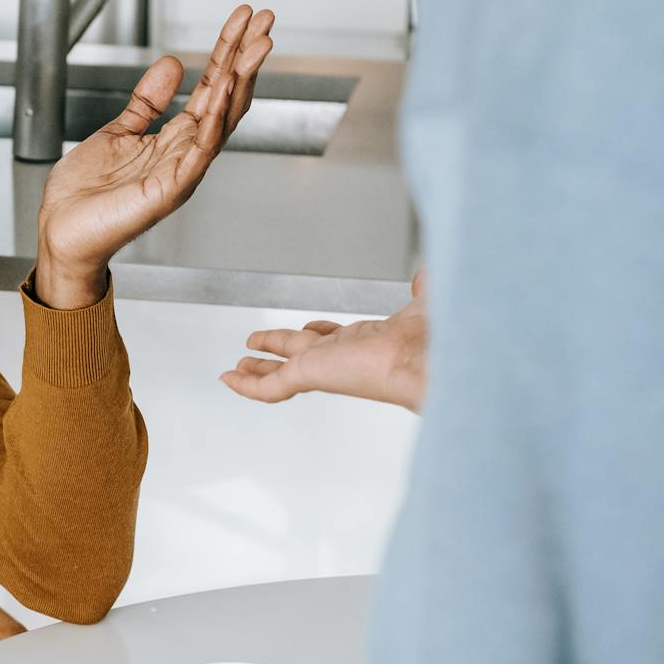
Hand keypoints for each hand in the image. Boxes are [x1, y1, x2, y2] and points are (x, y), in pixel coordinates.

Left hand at [33, 5, 275, 308]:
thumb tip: (172, 65)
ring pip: (221, 120)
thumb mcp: (118, 131)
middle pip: (226, 98)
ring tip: (256, 45)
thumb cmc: (85, 196)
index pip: (211, 88)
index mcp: (174, 141)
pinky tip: (225, 88)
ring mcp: (181, 172)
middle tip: (266, 20)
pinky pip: (199, 150)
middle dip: (246, 57)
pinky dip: (214, 118)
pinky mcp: (169, 189)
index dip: (227, 52)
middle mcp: (185, 155)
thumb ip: (147, 102)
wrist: (60, 234)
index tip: (243, 19)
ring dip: (241, 79)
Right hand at [222, 271, 427, 412]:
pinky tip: (231, 379)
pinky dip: (248, 385)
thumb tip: (425, 277)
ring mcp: (324, 370)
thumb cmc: (432, 339)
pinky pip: (271, 386)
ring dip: (258, 369)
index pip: (336, 339)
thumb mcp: (426, 302)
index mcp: (368, 341)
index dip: (320, 333)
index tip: (311, 328)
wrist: (429, 363)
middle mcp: (343, 357)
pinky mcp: (309, 377)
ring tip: (237, 368)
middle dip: (277, 351)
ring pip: (281, 373)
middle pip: (300, 355)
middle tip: (256, 350)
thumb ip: (423, 290)